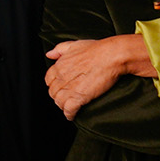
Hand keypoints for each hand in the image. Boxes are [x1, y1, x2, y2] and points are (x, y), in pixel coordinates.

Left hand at [43, 34, 157, 118]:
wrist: (111, 56)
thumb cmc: (96, 49)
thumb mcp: (74, 45)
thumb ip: (59, 49)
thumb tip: (49, 54)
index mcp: (59, 65)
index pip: (48, 80)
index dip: (53, 85)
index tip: (59, 88)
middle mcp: (61, 77)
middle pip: (53, 93)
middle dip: (58, 97)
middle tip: (65, 99)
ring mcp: (69, 88)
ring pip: (59, 102)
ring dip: (63, 106)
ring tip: (69, 108)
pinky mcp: (79, 97)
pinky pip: (69, 109)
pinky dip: (69, 114)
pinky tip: (72, 115)